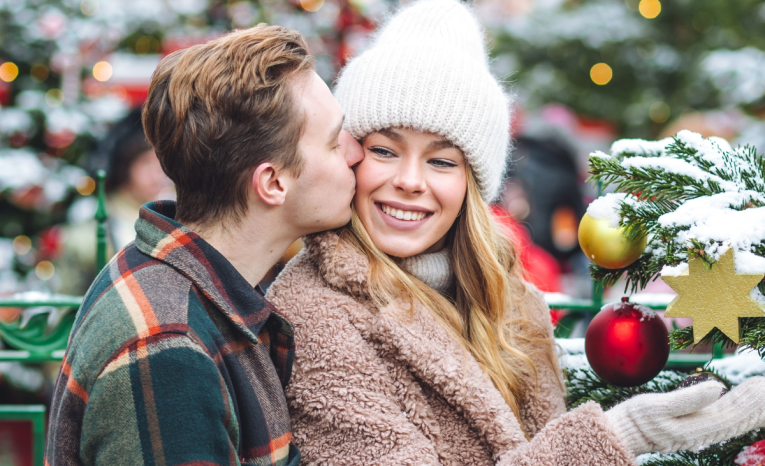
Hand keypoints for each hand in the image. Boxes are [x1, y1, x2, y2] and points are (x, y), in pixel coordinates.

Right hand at [605, 377, 764, 454]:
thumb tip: (718, 388)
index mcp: (697, 428)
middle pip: (734, 418)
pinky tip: (732, 401)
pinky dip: (730, 408)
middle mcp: (702, 433)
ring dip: (743, 406)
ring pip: (728, 419)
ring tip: (754, 391)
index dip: (748, 400)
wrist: (622, 433)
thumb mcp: (660, 406)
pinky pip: (718, 418)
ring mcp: (697, 432)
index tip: (759, 383)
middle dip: (750, 403)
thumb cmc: (637, 418)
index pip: (733, 414)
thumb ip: (689, 398)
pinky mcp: (690, 428)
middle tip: (761, 385)